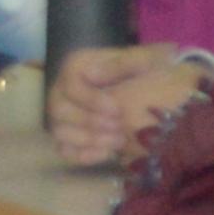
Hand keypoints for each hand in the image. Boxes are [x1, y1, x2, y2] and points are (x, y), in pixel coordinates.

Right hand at [47, 47, 202, 167]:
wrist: (153, 88)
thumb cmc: (149, 70)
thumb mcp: (145, 59)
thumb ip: (124, 61)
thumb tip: (92, 73)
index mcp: (77, 67)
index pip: (71, 85)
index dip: (91, 100)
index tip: (116, 109)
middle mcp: (63, 90)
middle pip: (60, 110)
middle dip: (90, 121)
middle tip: (119, 127)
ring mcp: (62, 116)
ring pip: (60, 132)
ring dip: (89, 139)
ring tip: (119, 140)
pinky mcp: (68, 137)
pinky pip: (65, 151)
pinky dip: (83, 155)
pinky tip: (108, 154)